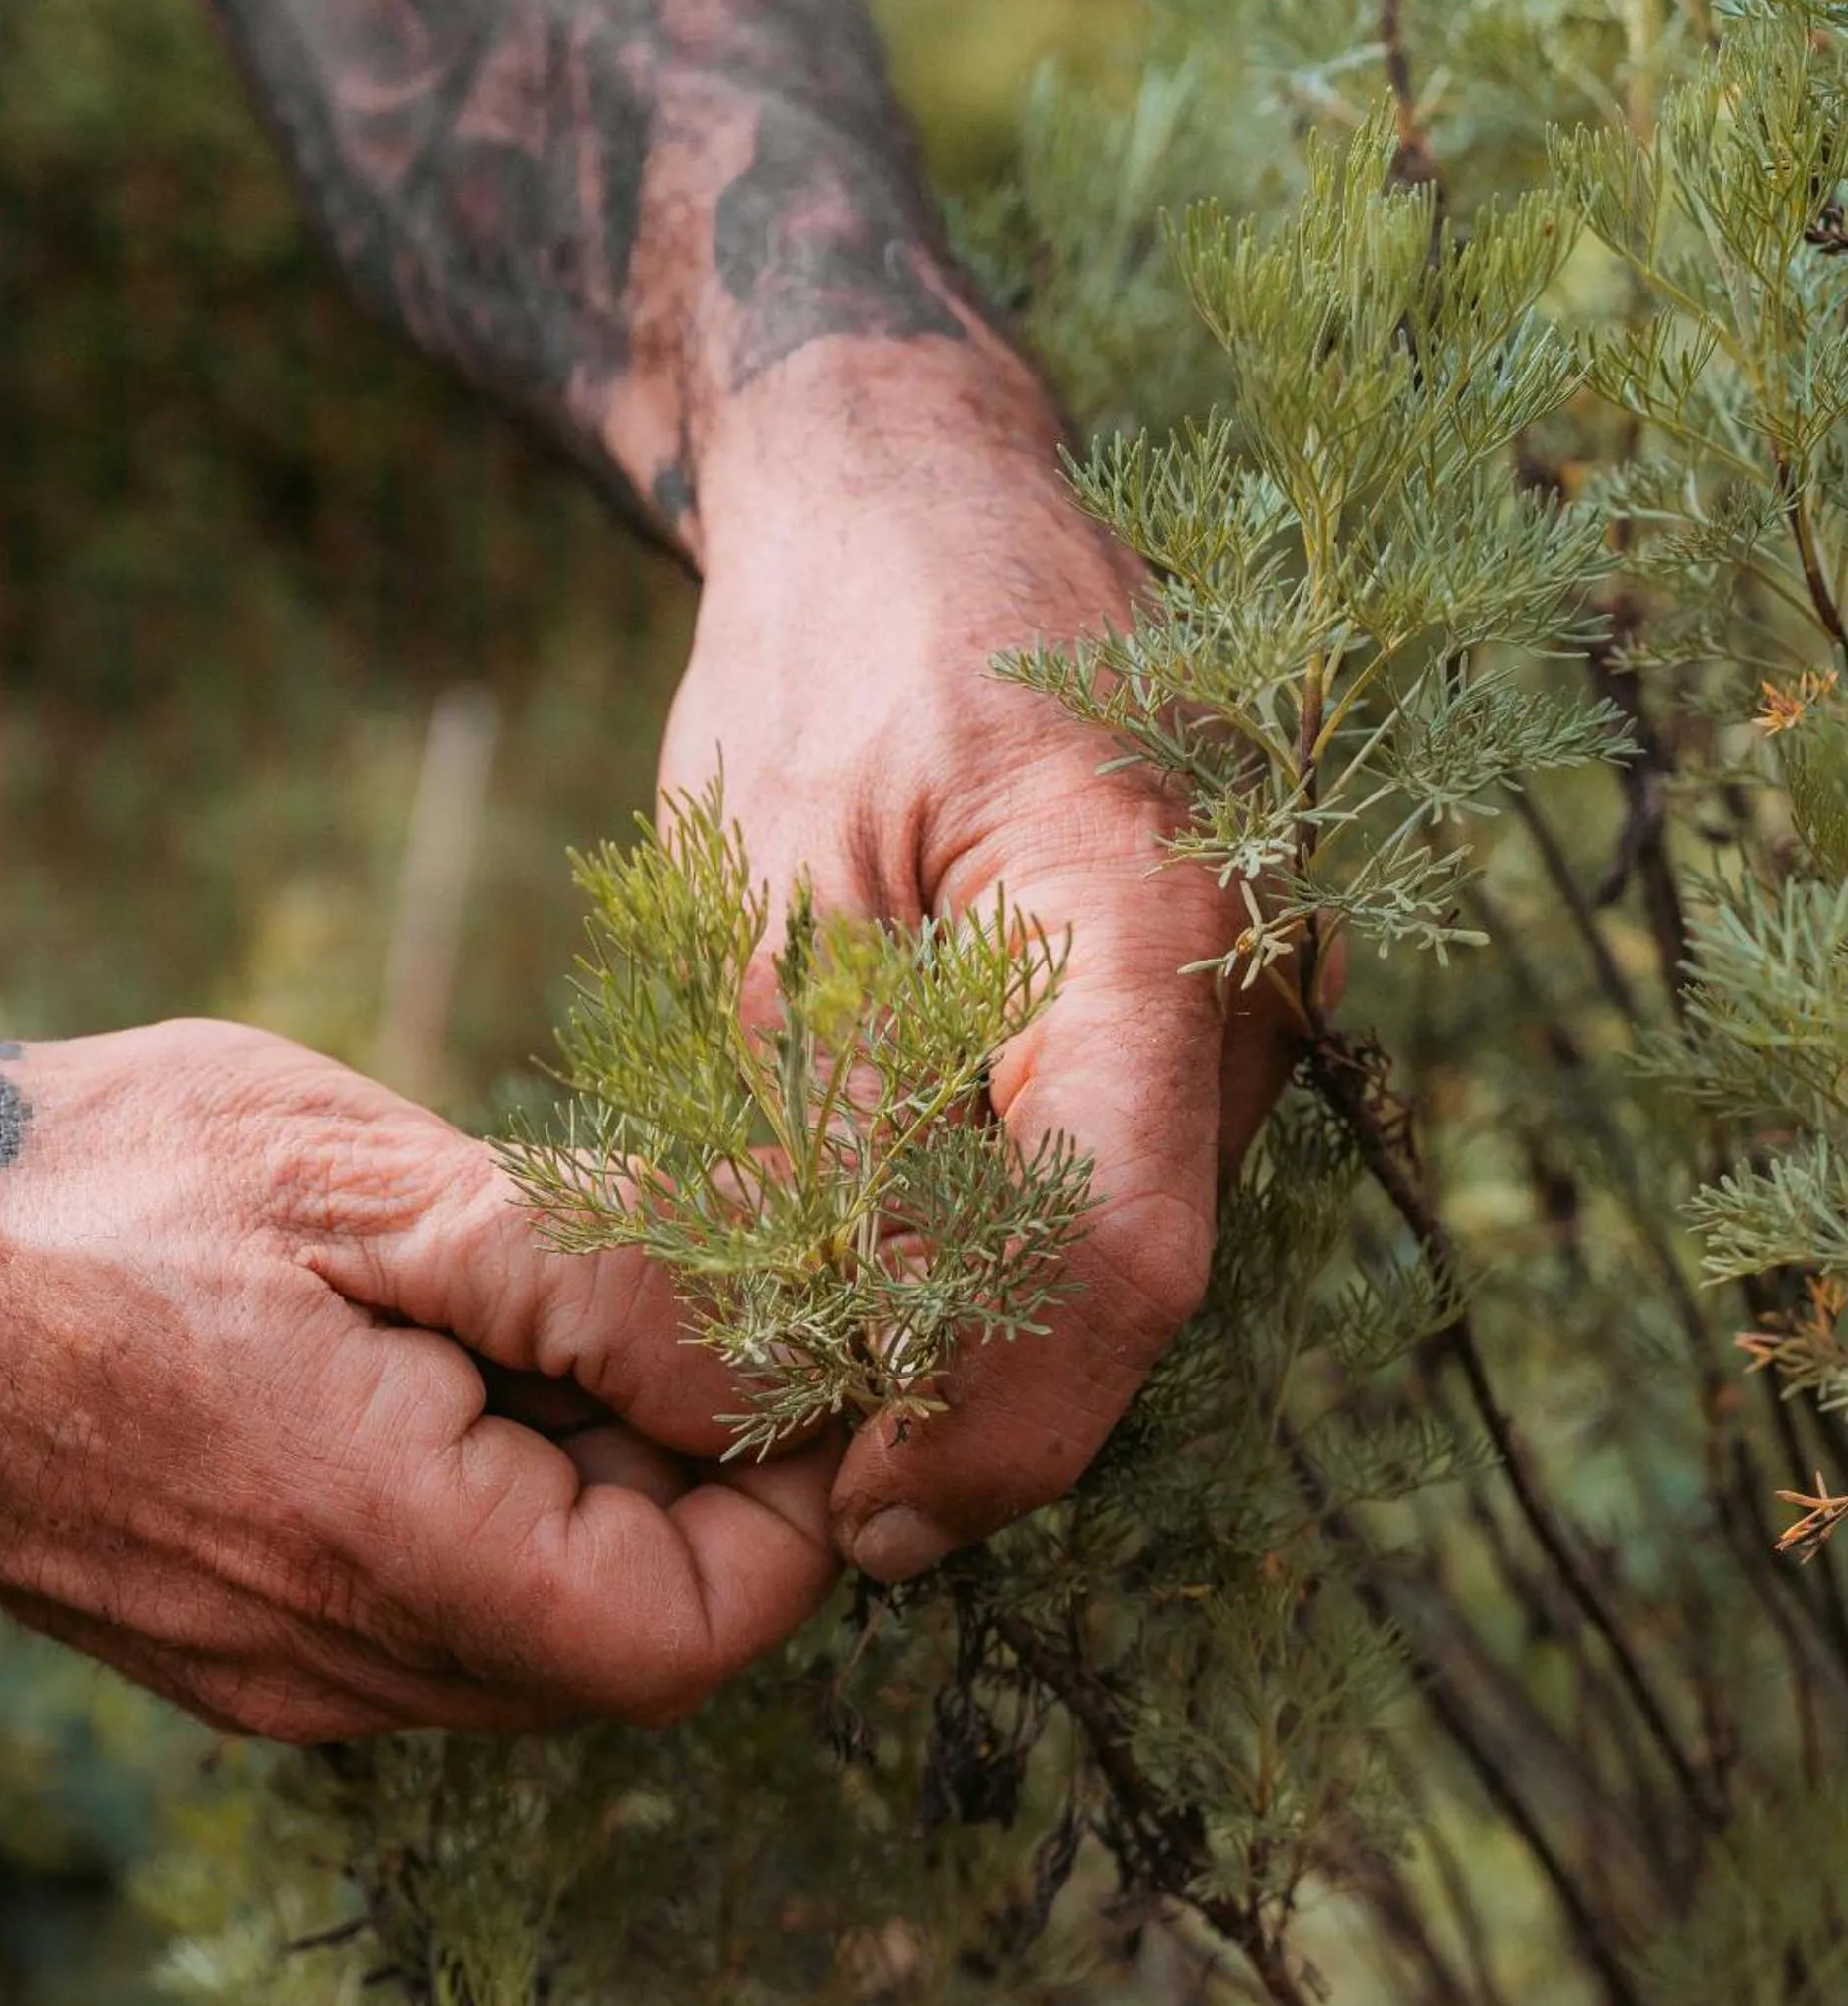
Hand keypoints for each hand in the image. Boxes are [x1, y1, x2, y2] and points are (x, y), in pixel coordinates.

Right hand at [0, 988, 835, 1738]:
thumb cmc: (84, 1184)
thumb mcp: (365, 1182)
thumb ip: (596, 1284)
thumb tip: (783, 1352)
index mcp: (373, 1552)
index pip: (689, 1635)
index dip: (786, 1510)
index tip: (789, 1363)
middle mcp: (329, 1667)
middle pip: (625, 1645)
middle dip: (697, 1486)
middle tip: (668, 1304)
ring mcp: (273, 1677)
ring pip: (534, 1639)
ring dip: (596, 1493)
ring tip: (540, 1315)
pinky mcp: (234, 1650)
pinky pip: (437, 1624)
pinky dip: (498, 1512)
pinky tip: (446, 1367)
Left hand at [666, 341, 1296, 1581]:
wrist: (912, 493)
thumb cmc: (826, 647)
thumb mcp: (766, 875)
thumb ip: (814, 1112)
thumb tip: (834, 1346)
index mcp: (1144, 911)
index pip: (1118, 1246)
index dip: (1003, 1417)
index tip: (868, 1512)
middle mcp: (1240, 968)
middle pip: (1132, 1277)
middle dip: (984, 1409)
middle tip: (818, 1487)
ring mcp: (1235, 994)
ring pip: (1122, 1248)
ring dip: (984, 1343)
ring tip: (816, 1381)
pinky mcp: (1188, 1014)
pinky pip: (1109, 1182)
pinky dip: (996, 1261)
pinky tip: (876, 1275)